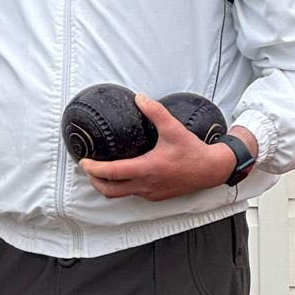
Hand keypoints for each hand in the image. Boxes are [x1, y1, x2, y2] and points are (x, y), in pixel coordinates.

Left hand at [80, 95, 255, 201]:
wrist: (211, 170)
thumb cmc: (192, 151)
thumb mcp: (174, 128)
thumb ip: (155, 112)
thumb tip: (140, 98)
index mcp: (146, 169)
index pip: (111, 173)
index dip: (93, 168)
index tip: (83, 161)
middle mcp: (145, 185)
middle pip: (109, 191)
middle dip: (94, 181)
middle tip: (88, 169)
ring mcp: (149, 193)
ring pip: (119, 195)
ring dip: (107, 185)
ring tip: (100, 172)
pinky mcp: (155, 196)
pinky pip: (132, 194)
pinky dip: (122, 187)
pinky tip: (123, 175)